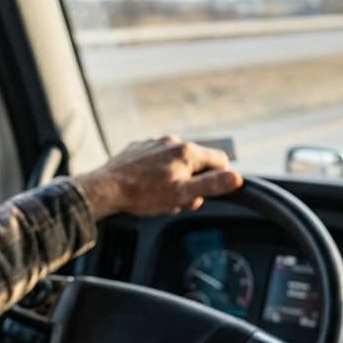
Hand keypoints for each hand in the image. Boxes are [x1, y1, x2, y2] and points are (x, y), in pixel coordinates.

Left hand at [74, 136, 241, 221]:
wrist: (105, 189)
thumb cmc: (143, 194)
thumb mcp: (182, 194)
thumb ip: (211, 185)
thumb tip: (236, 178)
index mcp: (187, 152)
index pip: (220, 160)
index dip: (217, 179)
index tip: (203, 193)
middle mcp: (172, 141)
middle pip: (196, 163)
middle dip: (191, 183)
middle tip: (176, 200)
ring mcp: (154, 142)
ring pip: (176, 162)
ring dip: (174, 178)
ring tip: (158, 195)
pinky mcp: (139, 148)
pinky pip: (156, 159)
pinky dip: (156, 172)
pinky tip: (145, 186)